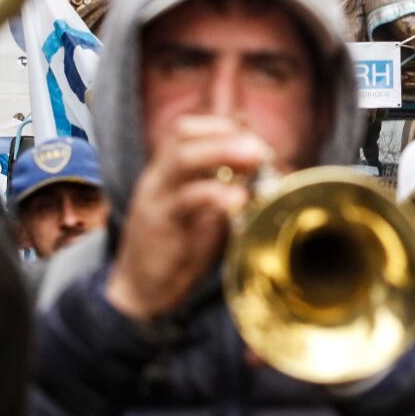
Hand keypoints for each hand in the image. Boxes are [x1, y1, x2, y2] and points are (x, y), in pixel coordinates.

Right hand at [104, 116, 264, 320]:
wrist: (141, 289)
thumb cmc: (180, 245)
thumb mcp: (204, 210)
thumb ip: (228, 186)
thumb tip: (273, 168)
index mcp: (167, 168)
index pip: (188, 128)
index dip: (223, 126)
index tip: (255, 138)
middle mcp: (159, 176)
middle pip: (183, 134)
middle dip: (225, 133)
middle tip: (260, 147)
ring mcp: (157, 198)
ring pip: (182, 159)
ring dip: (223, 151)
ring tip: (256, 158)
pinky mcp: (160, 225)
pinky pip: (185, 200)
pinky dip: (216, 194)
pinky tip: (240, 199)